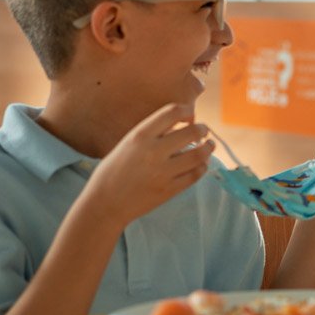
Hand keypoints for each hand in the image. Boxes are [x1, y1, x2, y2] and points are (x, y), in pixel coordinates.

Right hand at [79, 103, 214, 229]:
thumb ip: (151, 134)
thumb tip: (179, 126)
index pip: (172, 112)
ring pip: (198, 154)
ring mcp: (162, 172)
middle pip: (192, 132)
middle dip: (202, 129)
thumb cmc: (113, 171)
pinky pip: (194, 175)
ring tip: (209, 145)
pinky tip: (202, 164)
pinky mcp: (169, 190)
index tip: (190, 115)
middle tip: (204, 130)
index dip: (187, 110)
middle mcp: (153, 151)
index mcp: (140, 136)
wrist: (104, 204)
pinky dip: (202, 167)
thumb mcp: (127, 144)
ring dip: (208, 148)